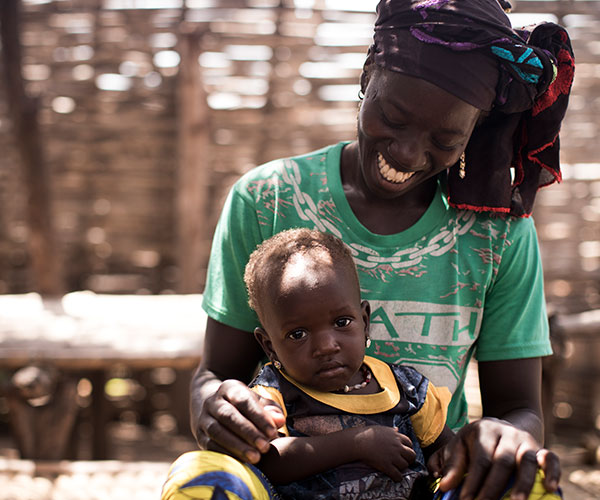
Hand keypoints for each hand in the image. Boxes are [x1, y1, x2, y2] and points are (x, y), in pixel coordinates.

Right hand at [195, 379, 285, 463]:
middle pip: (228, 416)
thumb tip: (279, 420)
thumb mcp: (258, 402)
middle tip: (265, 447)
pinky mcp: (199, 435)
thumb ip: (271, 410)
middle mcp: (213, 401)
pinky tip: (242, 462)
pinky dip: (226, 454)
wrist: (214, 408)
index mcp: (229, 388)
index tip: (273, 431)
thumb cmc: (244, 406)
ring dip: (237, 446)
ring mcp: (203, 418)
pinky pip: (210, 445)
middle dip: (248, 432)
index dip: (259, 416)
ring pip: (217, 432)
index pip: (244, 400)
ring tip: (255, 458)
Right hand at [355, 426, 416, 480]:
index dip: (408, 448)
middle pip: (411, 455)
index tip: (404, 451)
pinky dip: (398, 478)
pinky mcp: (386, 466)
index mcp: (396, 436)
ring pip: (405, 465)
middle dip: (410, 459)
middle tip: (405, 461)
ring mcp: (392, 456)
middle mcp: (397, 446)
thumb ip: (392, 430)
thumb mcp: (382, 429)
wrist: (359, 441)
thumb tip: (397, 429)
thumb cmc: (368, 433)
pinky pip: (397, 475)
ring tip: (398, 468)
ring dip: (402, 468)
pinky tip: (396, 477)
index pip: (409, 443)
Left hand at [428, 418, 560, 499]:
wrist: (501, 427)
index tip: (466, 499)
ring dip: (523, 483)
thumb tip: (444, 485)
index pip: (479, 459)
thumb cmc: (476, 442)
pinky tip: (550, 487)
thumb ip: (451, 464)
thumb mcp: (460, 445)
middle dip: (493, 487)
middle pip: (501, 461)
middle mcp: (506, 433)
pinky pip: (551, 458)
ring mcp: (525, 441)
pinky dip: (552, 472)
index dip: (473, 481)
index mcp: (484, 430)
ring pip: (526, 460)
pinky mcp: (541, 448)